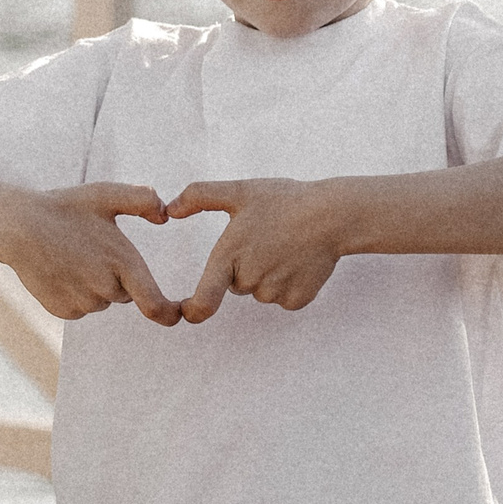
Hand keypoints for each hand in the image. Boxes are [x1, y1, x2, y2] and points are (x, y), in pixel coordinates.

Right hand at [1, 184, 180, 325]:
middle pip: (125, 294)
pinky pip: (82, 307)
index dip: (169, 314)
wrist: (18, 228)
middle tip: (93, 250)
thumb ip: (143, 200)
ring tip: (73, 256)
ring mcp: (83, 303)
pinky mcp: (64, 311)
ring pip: (102, 301)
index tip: (177, 315)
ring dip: (96, 285)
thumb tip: (166, 216)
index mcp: (123, 262)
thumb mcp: (105, 194)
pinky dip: (76, 293)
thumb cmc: (65, 208)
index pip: (155, 304)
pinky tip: (61, 270)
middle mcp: (105, 288)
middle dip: (118, 278)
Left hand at [168, 178, 344, 323]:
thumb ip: (199, 196)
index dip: (194, 311)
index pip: (204, 299)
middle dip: (243, 267)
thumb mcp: (239, 191)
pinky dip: (289, 283)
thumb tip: (169, 210)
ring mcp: (275, 293)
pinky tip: (300, 260)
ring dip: (267, 275)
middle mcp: (249, 280)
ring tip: (285, 246)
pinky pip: (284, 298)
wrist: (333, 215)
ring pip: (260, 292)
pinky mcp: (298, 300)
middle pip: (235, 284)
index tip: (188, 313)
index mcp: (229, 257)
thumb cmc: (284, 200)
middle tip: (265, 239)